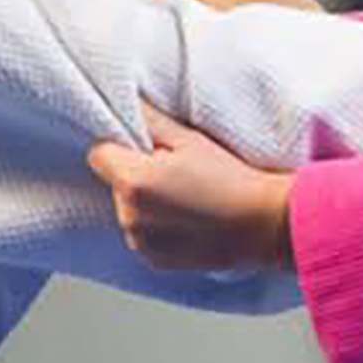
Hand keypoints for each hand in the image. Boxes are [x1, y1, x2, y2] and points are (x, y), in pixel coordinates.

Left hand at [87, 106, 295, 271]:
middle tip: (177, 172)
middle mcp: (129, 216)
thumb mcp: (190, 139)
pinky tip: (188, 219)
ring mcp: (139, 242)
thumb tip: (130, 103)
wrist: (262, 224)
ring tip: (187, 197)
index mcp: (134, 181)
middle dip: (136, 174)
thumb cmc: (231, 180)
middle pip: (115, 182)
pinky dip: (157, 227)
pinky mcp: (152, 260)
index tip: (148, 149)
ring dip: (145, 203)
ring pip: (128, 209)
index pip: (99, 154)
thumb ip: (151, 121)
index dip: (120, 147)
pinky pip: (142, 235)